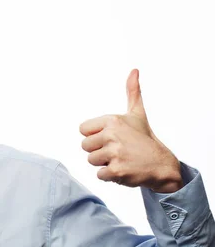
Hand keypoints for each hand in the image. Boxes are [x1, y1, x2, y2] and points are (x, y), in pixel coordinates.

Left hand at [79, 69, 182, 192]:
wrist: (162, 165)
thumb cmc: (145, 139)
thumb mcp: (137, 114)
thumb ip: (133, 92)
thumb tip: (134, 70)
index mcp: (112, 120)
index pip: (83, 130)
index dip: (95, 136)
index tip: (111, 138)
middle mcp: (112, 135)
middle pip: (85, 146)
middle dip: (99, 151)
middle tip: (118, 150)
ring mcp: (114, 153)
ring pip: (91, 160)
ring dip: (104, 163)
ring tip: (121, 159)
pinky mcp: (116, 170)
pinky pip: (100, 175)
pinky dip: (110, 176)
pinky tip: (124, 169)